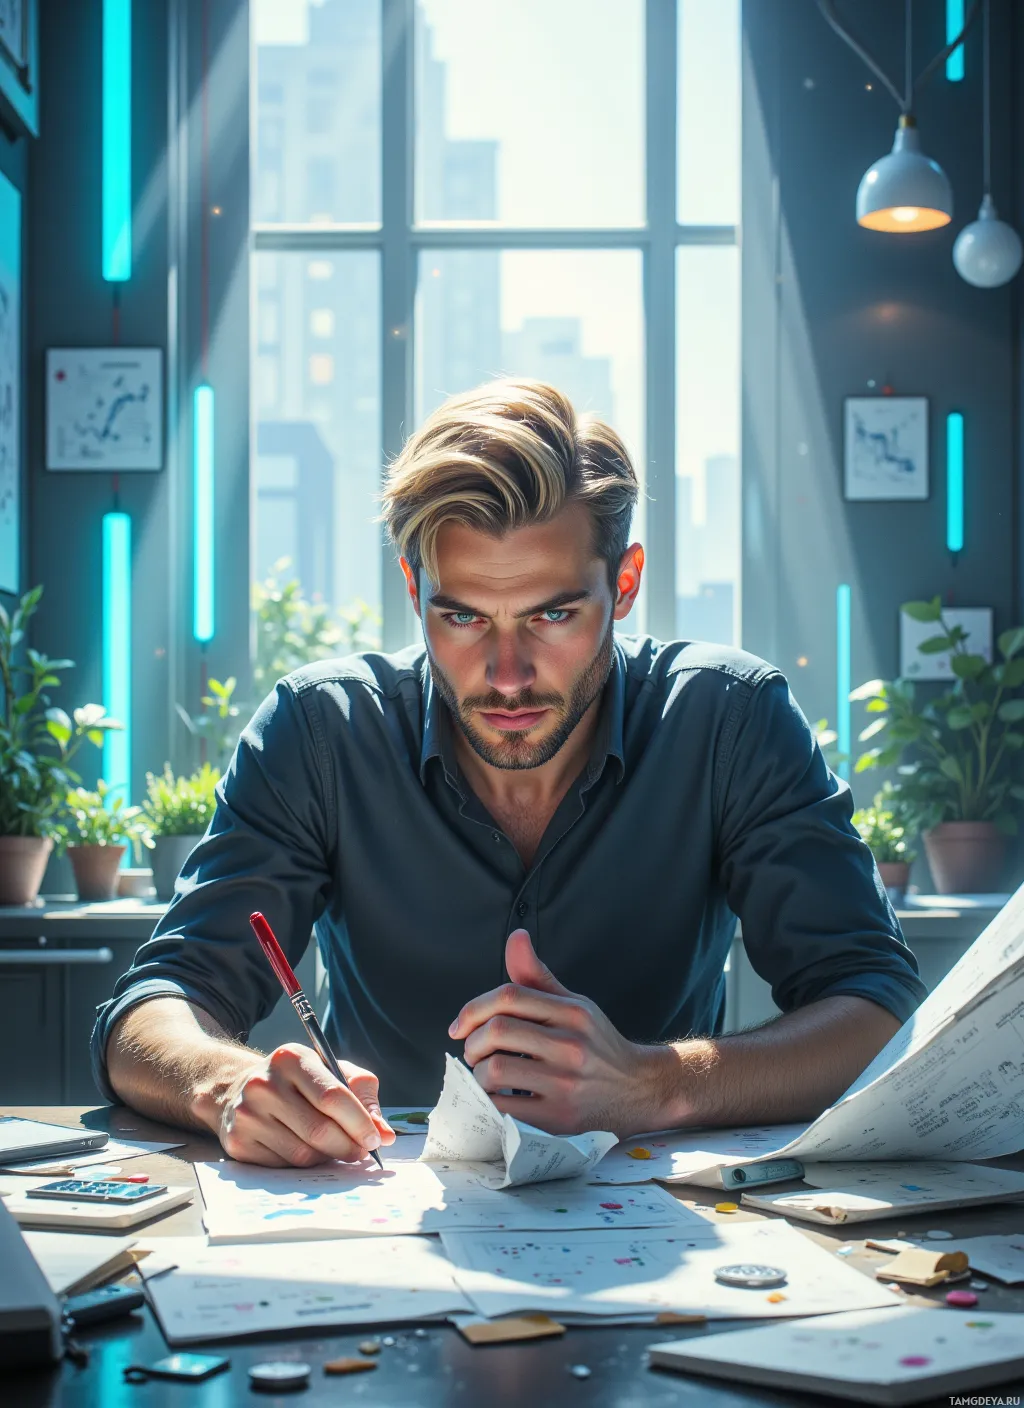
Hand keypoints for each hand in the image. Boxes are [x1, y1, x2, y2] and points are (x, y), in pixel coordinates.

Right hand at [216, 1043, 395, 1166]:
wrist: (241, 1090)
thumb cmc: (299, 1082)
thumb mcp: (331, 1071)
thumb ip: (363, 1095)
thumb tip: (385, 1134)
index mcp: (291, 1058)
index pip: (333, 1096)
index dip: (360, 1122)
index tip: (375, 1139)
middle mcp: (264, 1083)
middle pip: (319, 1129)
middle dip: (349, 1146)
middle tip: (362, 1153)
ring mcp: (246, 1114)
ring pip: (303, 1154)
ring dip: (328, 1158)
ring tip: (334, 1149)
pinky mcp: (238, 1142)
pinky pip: (284, 1167)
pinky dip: (304, 1166)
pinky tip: (306, 1151)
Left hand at [448, 930, 675, 1136]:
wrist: (640, 1090)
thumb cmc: (598, 1046)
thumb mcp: (575, 1005)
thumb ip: (538, 976)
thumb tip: (516, 936)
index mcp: (572, 1013)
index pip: (509, 996)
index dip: (473, 1008)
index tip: (460, 1025)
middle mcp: (571, 1045)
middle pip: (497, 1031)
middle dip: (472, 1043)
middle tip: (474, 1053)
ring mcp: (566, 1083)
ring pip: (495, 1071)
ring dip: (478, 1074)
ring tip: (486, 1076)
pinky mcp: (559, 1118)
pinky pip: (504, 1108)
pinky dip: (489, 1102)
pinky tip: (497, 1098)